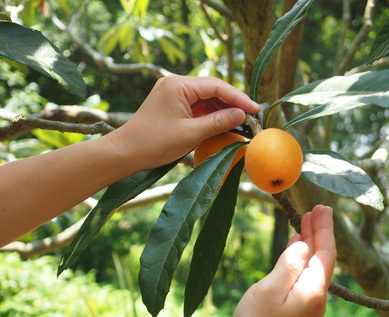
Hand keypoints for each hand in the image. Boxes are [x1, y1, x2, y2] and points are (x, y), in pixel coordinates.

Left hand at [109, 75, 259, 170]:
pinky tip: (223, 122)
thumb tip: (241, 115)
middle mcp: (175, 84)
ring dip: (222, 109)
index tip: (255, 109)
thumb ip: (218, 122)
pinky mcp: (171, 104)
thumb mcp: (191, 134)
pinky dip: (210, 114)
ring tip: (241, 120)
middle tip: (252, 115)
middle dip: (232, 102)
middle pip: (212, 89)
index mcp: (178, 85)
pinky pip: (196, 105)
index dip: (238, 98)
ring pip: (205, 97)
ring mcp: (172, 93)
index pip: (216, 86)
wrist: (125, 152)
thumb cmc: (154, 143)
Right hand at [229, 205, 335, 316]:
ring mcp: (307, 301)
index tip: (324, 208)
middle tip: (319, 208)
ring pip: (313, 264)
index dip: (325, 229)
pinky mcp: (297, 305)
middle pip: (322, 257)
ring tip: (309, 220)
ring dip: (312, 242)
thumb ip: (289, 265)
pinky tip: (298, 246)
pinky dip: (302, 256)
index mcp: (313, 291)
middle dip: (321, 232)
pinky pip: (304, 273)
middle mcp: (315, 296)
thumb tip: (303, 243)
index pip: (325, 253)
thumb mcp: (270, 290)